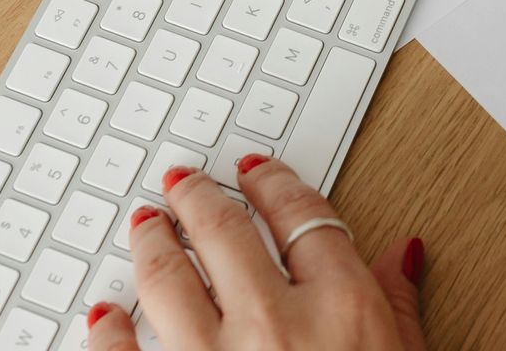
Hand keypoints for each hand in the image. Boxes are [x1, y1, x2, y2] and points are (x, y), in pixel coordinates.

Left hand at [88, 157, 425, 350]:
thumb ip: (400, 306)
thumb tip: (400, 255)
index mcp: (343, 306)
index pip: (301, 215)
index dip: (274, 184)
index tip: (257, 173)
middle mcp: (276, 323)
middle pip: (228, 231)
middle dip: (201, 199)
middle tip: (184, 184)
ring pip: (169, 278)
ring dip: (152, 244)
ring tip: (145, 227)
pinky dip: (108, 331)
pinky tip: (105, 315)